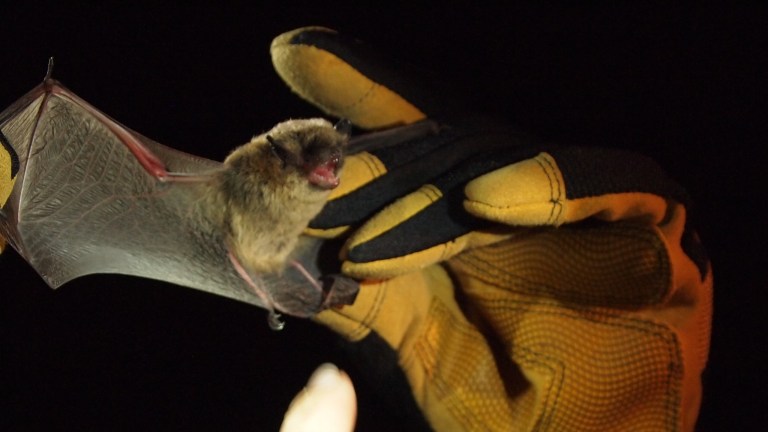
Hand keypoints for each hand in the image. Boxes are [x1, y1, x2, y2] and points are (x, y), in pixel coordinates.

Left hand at [277, 27, 711, 430]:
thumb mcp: (413, 335)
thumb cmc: (500, 401)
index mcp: (469, 213)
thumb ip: (357, 291)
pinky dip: (543, 188)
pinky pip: (602, 186)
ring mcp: (586, 200)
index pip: (410, 145)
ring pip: (507, 160)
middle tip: (311, 162)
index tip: (293, 56)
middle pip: (447, 146)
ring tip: (361, 207)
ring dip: (433, 184)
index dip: (358, 95)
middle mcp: (521, 193)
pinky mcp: (654, 217)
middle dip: (377, 154)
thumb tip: (285, 253)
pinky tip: (486, 199)